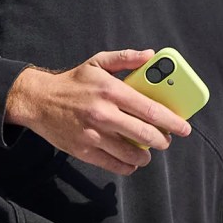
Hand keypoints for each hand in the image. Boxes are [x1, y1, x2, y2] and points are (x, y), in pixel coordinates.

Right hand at [5, 49, 192, 174]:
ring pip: (131, 154)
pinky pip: (115, 165)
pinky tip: (130, 161)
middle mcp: (103, 114)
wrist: (38, 101)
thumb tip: (151, 55)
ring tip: (147, 152)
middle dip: (162, 141)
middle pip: (145, 135)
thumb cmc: (72, 82)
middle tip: (166, 141)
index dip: (172, 121)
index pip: (150, 109)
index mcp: (110, 90)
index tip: (184, 127)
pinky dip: (128, 166)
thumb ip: (126, 59)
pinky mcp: (84, 151)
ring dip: (145, 156)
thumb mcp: (97, 62)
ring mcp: (93, 135)